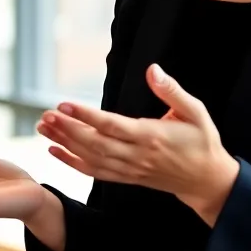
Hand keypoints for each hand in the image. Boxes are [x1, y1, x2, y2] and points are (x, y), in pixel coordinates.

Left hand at [36, 63, 239, 225]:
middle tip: (45, 115)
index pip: (112, 126)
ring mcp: (130, 169)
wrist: (208, 180)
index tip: (64, 104)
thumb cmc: (202, 141)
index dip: (86, 116)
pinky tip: (54, 150)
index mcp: (151, 136)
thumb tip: (153, 69)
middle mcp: (136, 155)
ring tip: (43, 127)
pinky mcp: (127, 177)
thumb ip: (171, 91)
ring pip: (91, 158)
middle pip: (95, 143)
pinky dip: (72, 163)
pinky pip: (95, 172)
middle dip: (67, 129)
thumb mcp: (195, 111)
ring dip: (65, 143)